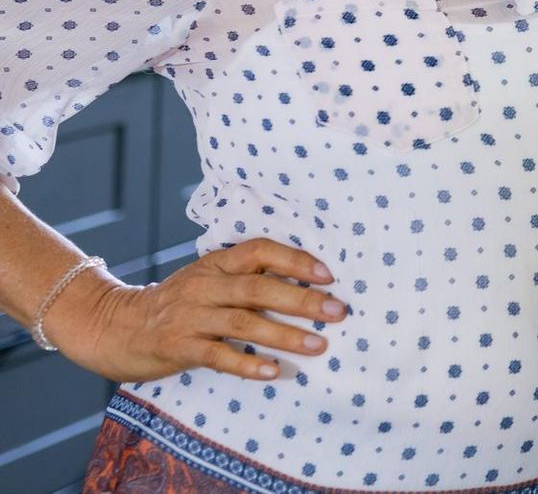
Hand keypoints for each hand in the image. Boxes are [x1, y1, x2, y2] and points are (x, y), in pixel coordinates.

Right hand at [47, 239, 346, 383]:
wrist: (114, 326)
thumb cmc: (177, 303)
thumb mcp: (208, 279)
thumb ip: (245, 278)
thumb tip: (307, 283)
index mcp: (216, 263)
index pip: (260, 251)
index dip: (295, 260)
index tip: (329, 274)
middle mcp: (204, 285)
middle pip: (259, 289)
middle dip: (302, 300)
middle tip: (337, 311)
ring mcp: (190, 316)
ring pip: (243, 322)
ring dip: (284, 334)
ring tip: (318, 345)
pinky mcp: (178, 346)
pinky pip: (217, 355)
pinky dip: (247, 363)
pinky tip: (272, 371)